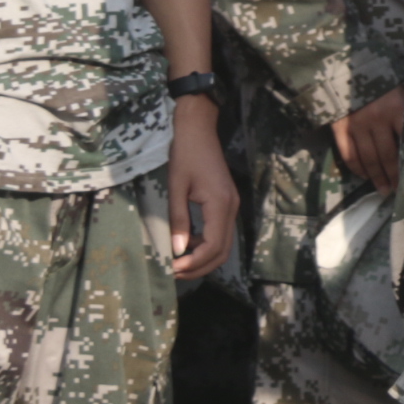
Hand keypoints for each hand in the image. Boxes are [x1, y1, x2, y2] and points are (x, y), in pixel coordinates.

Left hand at [166, 102, 239, 277]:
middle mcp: (231, 208)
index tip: (172, 269)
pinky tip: (186, 242)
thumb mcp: (176, 187)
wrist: (198, 130)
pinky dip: (205, 245)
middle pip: (222, 252)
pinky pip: (220, 232)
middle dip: (200, 267)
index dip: (194, 263)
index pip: (213, 247)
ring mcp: (231, 206)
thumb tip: (177, 251)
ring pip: (223, 245)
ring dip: (202, 258)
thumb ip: (178, 220)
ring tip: (178, 262)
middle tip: (174, 273)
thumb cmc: (184, 154)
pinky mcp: (226, 203)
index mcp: (220, 205)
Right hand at [334, 87, 403, 193]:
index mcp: (397, 108)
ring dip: (376, 177)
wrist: (348, 63)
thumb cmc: (384, 77)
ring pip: (367, 158)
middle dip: (394, 176)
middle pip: (387, 156)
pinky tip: (364, 176)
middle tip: (400, 191)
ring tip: (384, 190)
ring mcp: (356, 124)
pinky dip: (356, 168)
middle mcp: (376, 118)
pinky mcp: (339, 127)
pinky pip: (348, 153)